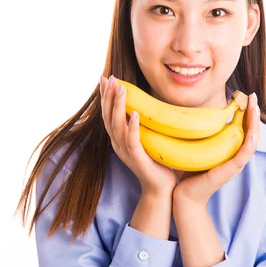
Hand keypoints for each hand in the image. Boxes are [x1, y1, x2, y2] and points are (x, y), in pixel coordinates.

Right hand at [100, 75, 177, 195]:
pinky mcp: (137, 158)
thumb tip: (140, 106)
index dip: (105, 96)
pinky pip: (132, 140)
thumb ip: (138, 125)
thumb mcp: (144, 139)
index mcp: (118, 139)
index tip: (105, 78)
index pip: (107, 114)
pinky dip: (132, 126)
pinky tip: (135, 113)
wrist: (160, 188)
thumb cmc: (155, 162)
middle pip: (108, 117)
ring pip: (117, 126)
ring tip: (121, 89)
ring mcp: (126, 152)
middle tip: (110, 78)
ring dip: (118, 106)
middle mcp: (118, 144)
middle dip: (108, 96)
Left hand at [173, 92, 260, 207]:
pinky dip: (251, 142)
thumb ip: (204, 135)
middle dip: (253, 112)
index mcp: (231, 150)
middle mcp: (236, 156)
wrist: (185, 195)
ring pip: (252, 140)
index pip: (244, 128)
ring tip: (253, 106)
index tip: (245, 96)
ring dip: (255, 123)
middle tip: (252, 95)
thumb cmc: (190, 172)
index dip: (247, 112)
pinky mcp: (231, 170)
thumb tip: (197, 115)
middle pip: (251, 131)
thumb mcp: (199, 148)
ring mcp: (235, 164)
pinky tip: (253, 131)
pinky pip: (245, 154)